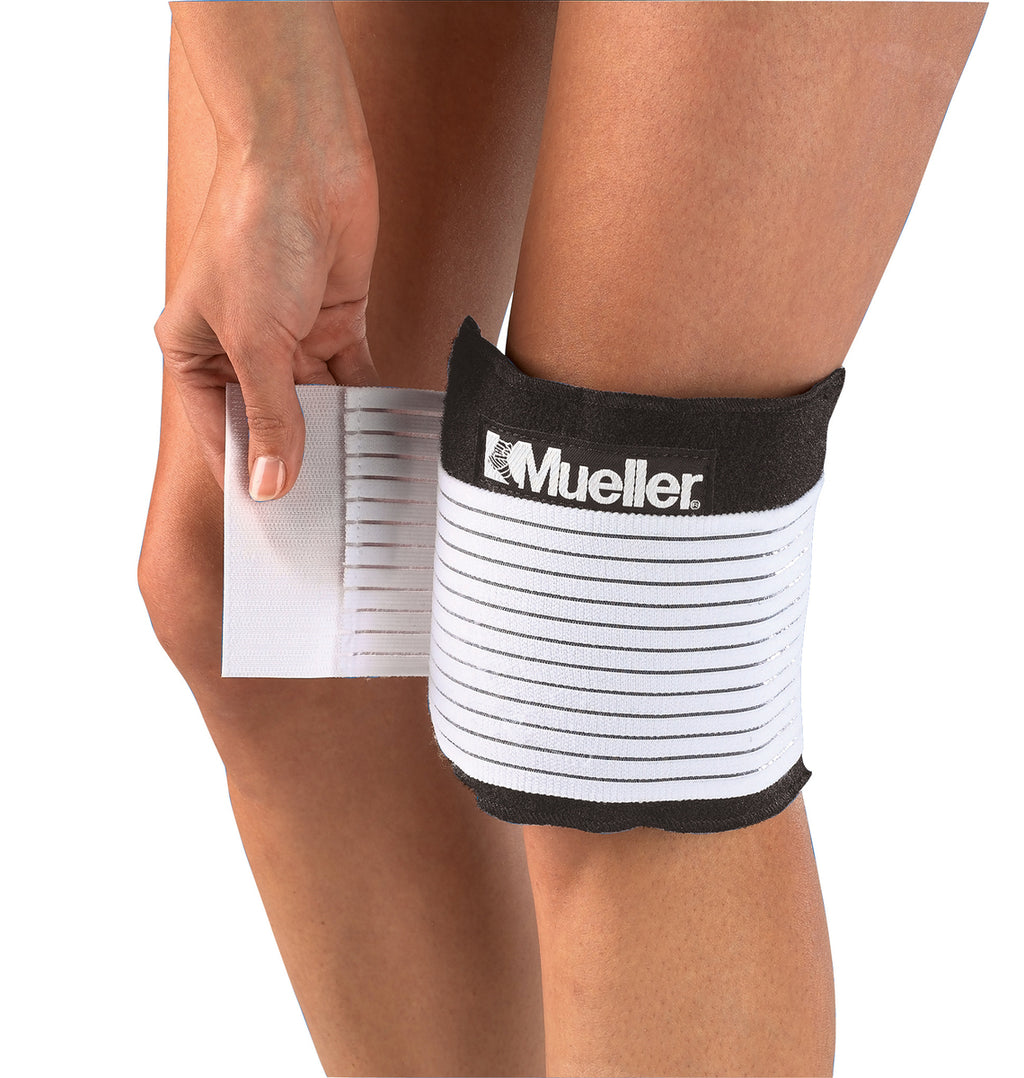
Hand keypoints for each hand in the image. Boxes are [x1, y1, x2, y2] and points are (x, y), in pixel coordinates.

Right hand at [155, 145, 378, 499]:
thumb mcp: (256, 340)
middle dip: (295, 457)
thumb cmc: (255, 234)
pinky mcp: (334, 320)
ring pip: (315, 403)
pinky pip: (352, 376)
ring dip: (335, 433)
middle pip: (270, 420)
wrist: (306, 160)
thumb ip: (271, 415)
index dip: (245, 472)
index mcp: (195, 351)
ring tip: (358, 479)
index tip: (275, 517)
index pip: (219, 429)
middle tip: (324, 508)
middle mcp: (241, 347)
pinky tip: (382, 433)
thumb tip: (269, 481)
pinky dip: (367, 401)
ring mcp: (290, 335)